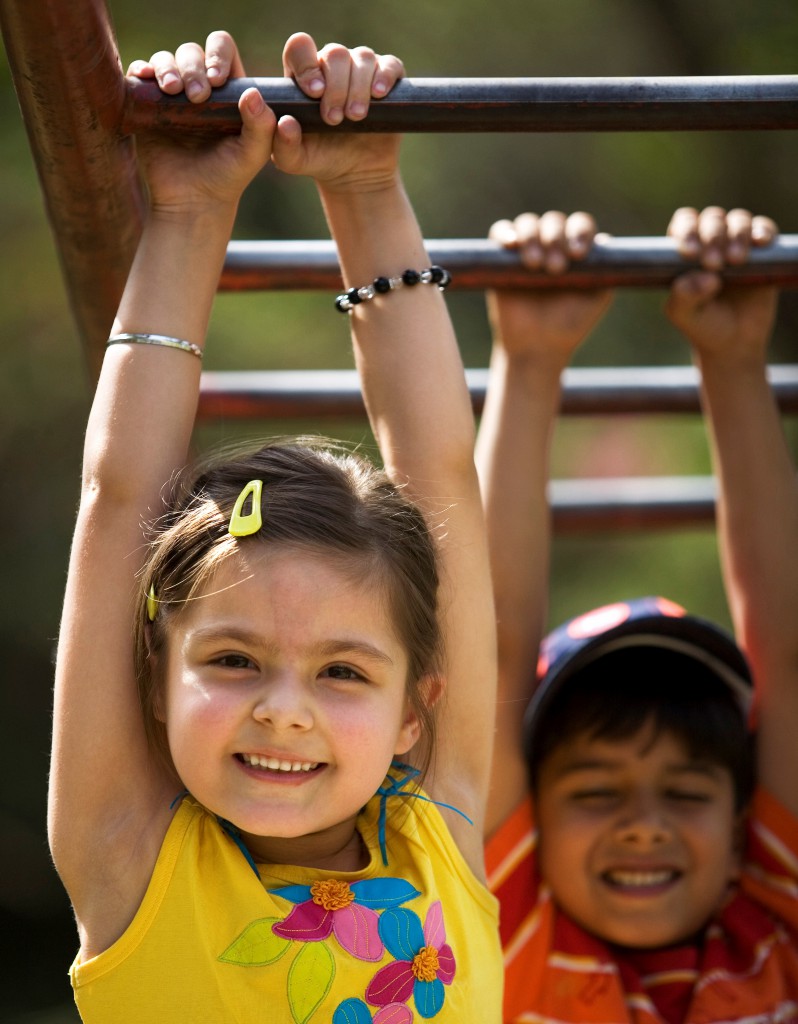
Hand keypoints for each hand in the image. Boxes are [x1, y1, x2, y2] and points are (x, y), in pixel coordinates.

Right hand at [127, 31, 275, 211]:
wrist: (191, 201)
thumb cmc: (227, 178)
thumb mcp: (252, 155)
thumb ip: (262, 127)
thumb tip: (252, 93)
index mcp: (228, 90)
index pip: (222, 51)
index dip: (218, 55)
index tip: (217, 79)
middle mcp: (199, 87)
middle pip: (191, 53)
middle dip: (193, 67)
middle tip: (197, 97)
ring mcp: (172, 95)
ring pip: (165, 60)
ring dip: (167, 68)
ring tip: (172, 91)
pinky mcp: (148, 105)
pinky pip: (140, 76)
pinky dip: (141, 71)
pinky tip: (146, 79)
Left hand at [271, 33, 404, 190]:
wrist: (356, 173)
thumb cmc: (320, 159)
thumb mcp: (294, 161)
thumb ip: (282, 144)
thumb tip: (286, 122)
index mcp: (304, 74)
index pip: (300, 48)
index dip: (307, 64)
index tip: (315, 93)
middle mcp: (332, 66)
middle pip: (335, 54)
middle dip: (336, 87)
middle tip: (334, 119)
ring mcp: (361, 69)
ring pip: (362, 58)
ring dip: (359, 87)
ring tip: (355, 117)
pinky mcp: (387, 79)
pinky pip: (390, 65)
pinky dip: (385, 76)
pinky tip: (378, 95)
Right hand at [486, 211, 613, 366]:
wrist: (538, 347)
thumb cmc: (570, 325)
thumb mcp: (597, 299)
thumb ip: (605, 271)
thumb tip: (604, 240)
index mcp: (576, 251)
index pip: (580, 225)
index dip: (580, 232)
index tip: (578, 255)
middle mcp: (552, 245)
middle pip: (554, 221)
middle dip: (555, 239)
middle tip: (556, 269)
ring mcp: (526, 250)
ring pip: (528, 223)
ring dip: (532, 237)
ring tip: (534, 264)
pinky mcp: (501, 259)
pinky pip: (500, 232)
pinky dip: (505, 232)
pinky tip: (511, 244)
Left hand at [665, 207, 778, 361]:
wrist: (734, 343)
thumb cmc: (702, 325)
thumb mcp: (684, 315)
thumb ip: (684, 296)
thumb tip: (706, 277)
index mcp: (686, 250)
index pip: (684, 223)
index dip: (687, 231)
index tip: (691, 254)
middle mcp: (711, 241)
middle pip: (712, 219)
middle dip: (712, 236)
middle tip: (714, 264)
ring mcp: (737, 244)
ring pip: (738, 220)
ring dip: (737, 234)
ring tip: (736, 261)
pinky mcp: (763, 252)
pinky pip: (765, 230)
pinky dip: (763, 231)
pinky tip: (760, 243)